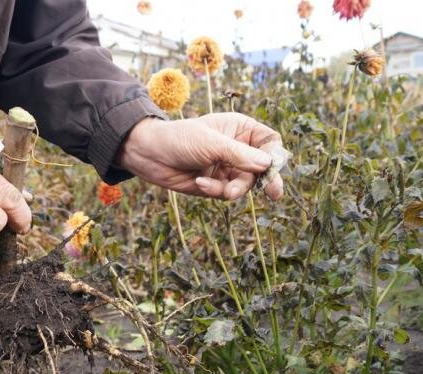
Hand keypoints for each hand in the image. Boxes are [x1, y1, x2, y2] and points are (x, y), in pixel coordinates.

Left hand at [118, 113, 285, 200]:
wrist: (148, 155)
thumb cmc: (179, 139)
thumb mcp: (211, 144)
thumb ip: (240, 155)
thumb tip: (268, 164)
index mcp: (239, 129)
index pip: (268, 141)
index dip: (274, 154)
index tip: (272, 166)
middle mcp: (236, 148)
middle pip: (261, 167)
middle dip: (264, 180)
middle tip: (274, 194)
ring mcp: (225, 167)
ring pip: (244, 184)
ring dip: (236, 189)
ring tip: (224, 192)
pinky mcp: (214, 184)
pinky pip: (226, 193)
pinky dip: (216, 191)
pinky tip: (199, 183)